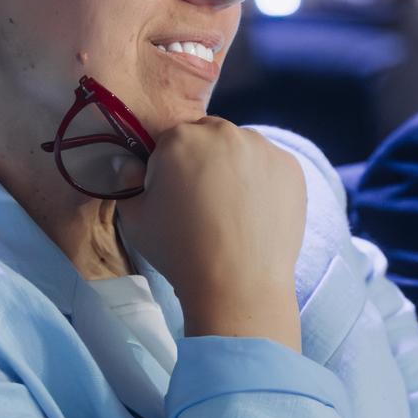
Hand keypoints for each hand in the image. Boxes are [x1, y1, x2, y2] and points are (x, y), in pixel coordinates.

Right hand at [118, 118, 305, 349]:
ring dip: (235, 168)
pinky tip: (257, 214)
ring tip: (233, 211)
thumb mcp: (135, 219)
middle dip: (203, 162)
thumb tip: (129, 164)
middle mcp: (225, 132)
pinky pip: (270, 166)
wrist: (238, 285)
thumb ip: (126, 182)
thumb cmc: (180, 251)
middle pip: (209, 138)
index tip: (174, 199)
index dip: (169, 170)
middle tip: (204, 204)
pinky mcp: (291, 167)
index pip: (171, 142)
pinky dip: (264, 182)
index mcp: (181, 137)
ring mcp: (263, 148)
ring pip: (242, 149)